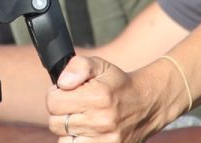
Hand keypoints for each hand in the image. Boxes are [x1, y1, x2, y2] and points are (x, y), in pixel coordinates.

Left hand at [45, 56, 166, 142]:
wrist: (146, 104)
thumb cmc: (117, 84)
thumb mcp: (99, 65)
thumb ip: (77, 67)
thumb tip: (62, 83)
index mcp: (97, 97)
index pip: (53, 102)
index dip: (55, 94)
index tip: (65, 93)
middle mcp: (101, 122)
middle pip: (55, 123)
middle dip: (60, 113)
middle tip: (74, 106)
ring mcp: (106, 141)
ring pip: (64, 141)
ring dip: (68, 131)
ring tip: (80, 120)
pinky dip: (77, 141)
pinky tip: (85, 132)